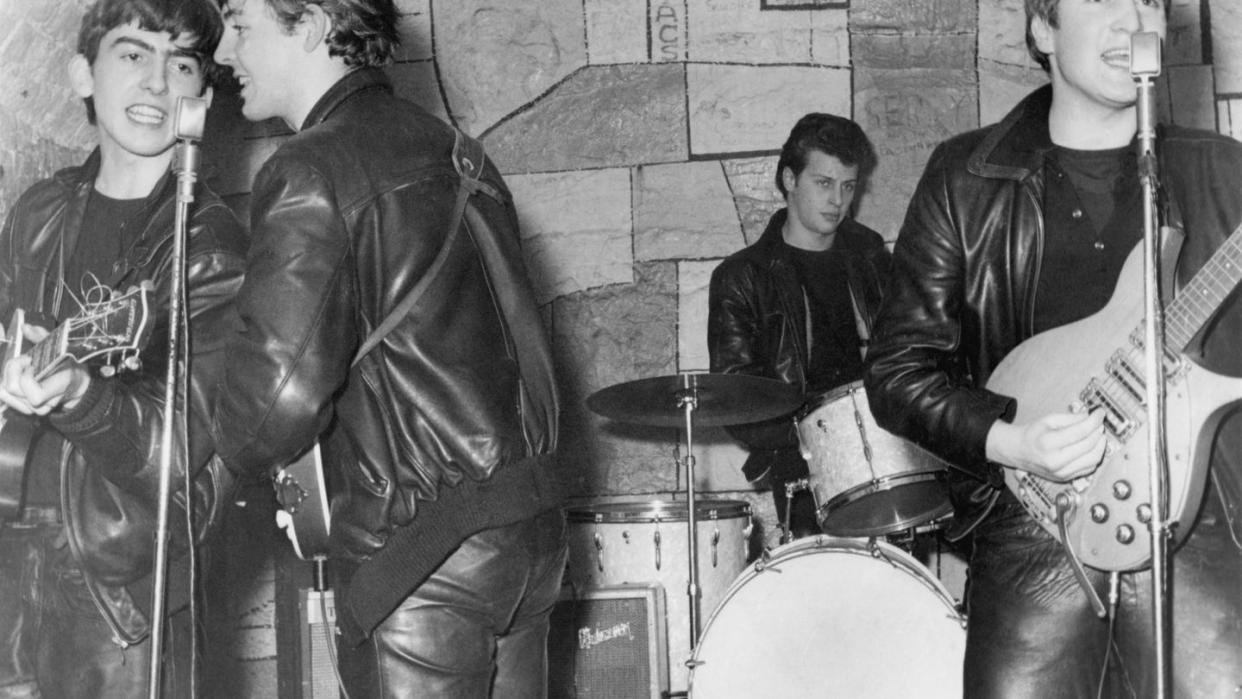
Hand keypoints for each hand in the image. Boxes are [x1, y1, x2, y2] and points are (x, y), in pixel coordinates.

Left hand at [0, 325, 91, 415]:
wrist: (76, 384)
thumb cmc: (68, 365)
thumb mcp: (60, 348)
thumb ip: (42, 337)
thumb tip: (25, 327)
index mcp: (60, 387)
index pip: (35, 395)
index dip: (27, 378)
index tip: (33, 362)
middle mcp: (47, 403)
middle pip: (13, 390)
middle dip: (13, 370)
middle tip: (25, 360)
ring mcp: (36, 409)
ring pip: (5, 393)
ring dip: (9, 376)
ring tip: (23, 369)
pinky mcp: (26, 409)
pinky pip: (5, 397)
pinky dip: (7, 383)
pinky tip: (19, 377)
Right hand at [985, 408, 1106, 481]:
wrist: (1018, 452)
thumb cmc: (1033, 433)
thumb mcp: (1049, 419)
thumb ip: (1072, 418)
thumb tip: (1092, 417)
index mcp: (1048, 443)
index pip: (1080, 431)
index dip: (1094, 420)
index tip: (1100, 412)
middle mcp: (1055, 461)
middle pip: (1089, 445)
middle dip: (1098, 431)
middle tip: (1099, 422)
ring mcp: (1061, 472)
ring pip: (1093, 459)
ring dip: (1100, 444)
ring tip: (1098, 434)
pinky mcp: (1066, 478)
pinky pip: (1089, 468)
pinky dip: (1095, 455)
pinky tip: (1092, 446)